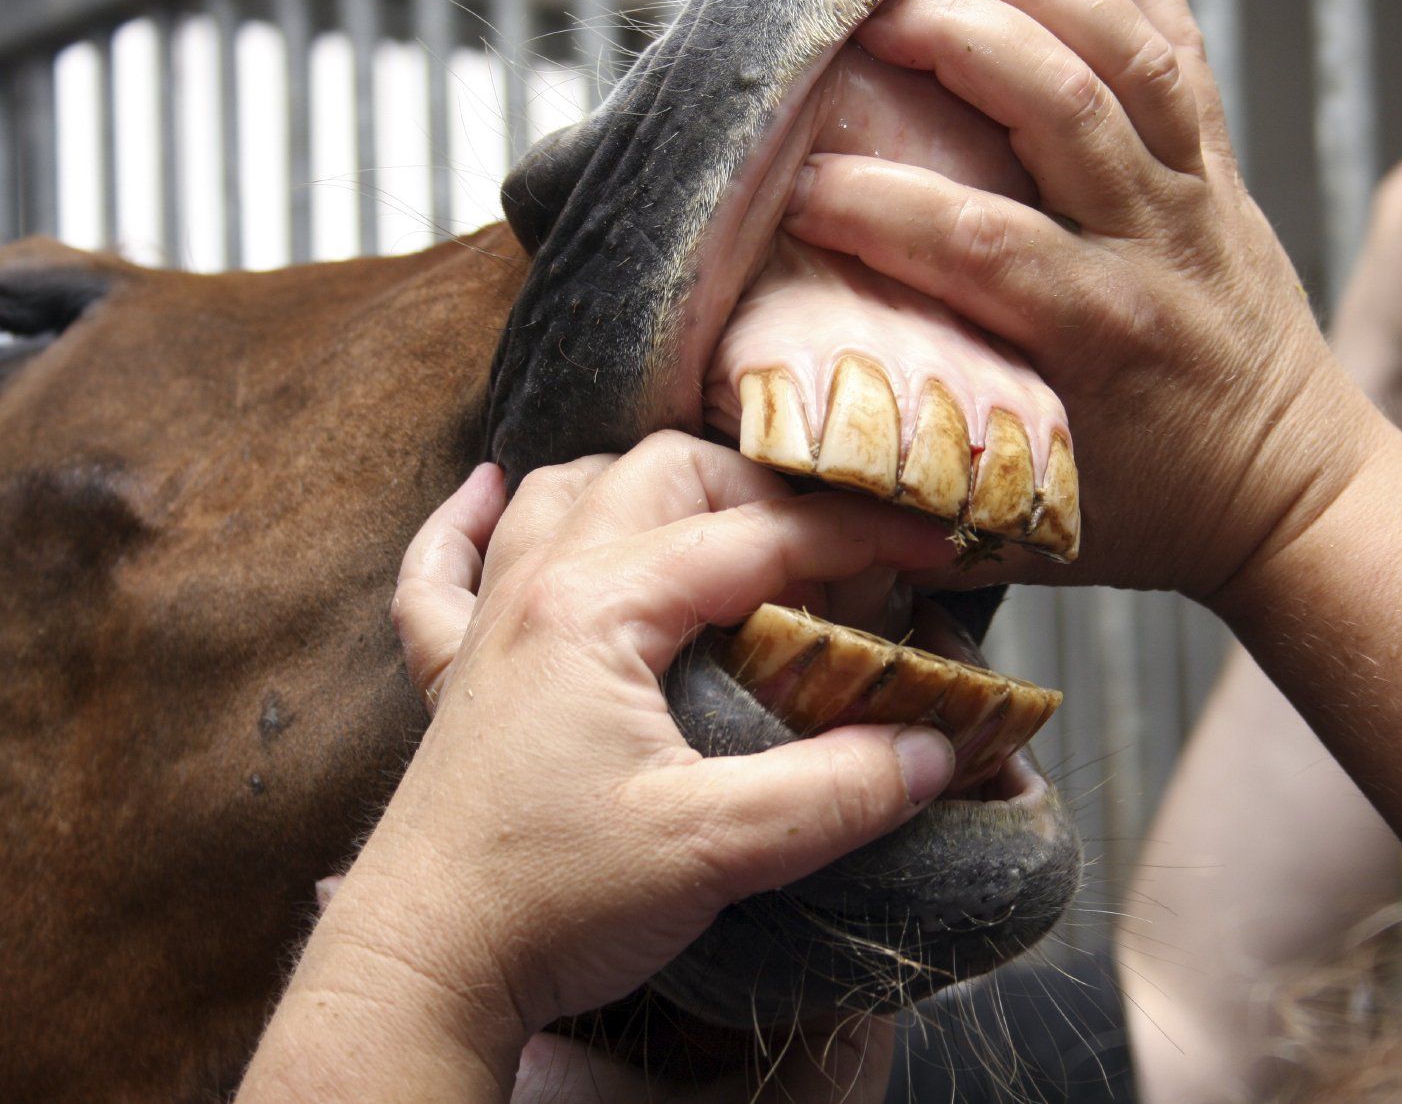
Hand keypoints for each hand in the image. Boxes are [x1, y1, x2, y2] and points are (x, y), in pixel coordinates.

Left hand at [239, 433, 958, 1102]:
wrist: (420, 974)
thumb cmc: (549, 903)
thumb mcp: (714, 849)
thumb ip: (834, 792)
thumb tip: (933, 749)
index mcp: (599, 608)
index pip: (757, 537)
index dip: (858, 537)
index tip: (930, 551)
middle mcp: (535, 590)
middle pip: (661, 476)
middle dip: (761, 494)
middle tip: (832, 555)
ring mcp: (485, 629)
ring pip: (560, 495)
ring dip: (644, 489)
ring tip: (715, 522)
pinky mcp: (455, 680)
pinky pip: (444, 568)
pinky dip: (472, 523)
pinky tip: (491, 497)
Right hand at [783, 0, 1386, 596]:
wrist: (1297, 499)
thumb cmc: (1162, 517)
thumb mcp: (1040, 523)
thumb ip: (927, 492)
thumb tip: (807, 470)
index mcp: (1101, 334)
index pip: (977, 241)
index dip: (874, 202)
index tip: (795, 189)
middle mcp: (1156, 243)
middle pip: (1058, 101)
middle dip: (952, 37)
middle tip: (859, 21)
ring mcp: (1198, 190)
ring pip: (1125, 45)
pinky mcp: (1221, 163)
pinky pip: (1179, 39)